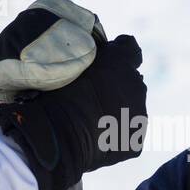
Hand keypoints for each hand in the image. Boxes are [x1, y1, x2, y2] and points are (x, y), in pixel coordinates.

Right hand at [0, 2, 146, 189]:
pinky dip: (116, 136)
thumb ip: (85, 53)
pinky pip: (128, 134)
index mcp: (121, 60)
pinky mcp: (135, 141)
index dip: (116, 56)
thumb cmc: (50, 96)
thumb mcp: (62, 62)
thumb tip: (91, 49)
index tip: (103, 66)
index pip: (129, 49)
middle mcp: (137, 84)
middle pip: (131, 82)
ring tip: (91, 121)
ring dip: (118, 111)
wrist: (54, 137)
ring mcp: (139, 114)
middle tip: (90, 98)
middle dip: (117, 87)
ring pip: (131, 108)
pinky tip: (95, 138)